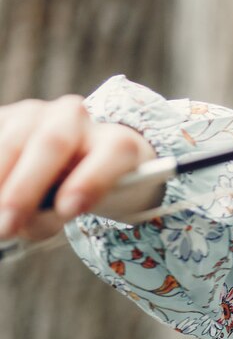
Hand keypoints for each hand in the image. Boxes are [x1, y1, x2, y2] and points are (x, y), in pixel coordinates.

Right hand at [0, 96, 156, 240]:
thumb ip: (54, 214)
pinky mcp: (4, 116)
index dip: (92, 180)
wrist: (63, 158)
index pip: (114, 151)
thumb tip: (24, 219)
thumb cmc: (73, 190)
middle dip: (25, 188)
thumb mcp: (73, 206)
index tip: (68, 210)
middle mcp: (75, 117)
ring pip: (14, 139)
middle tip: (6, 226)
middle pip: (54, 142)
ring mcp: (35, 112)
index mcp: (112, 140)